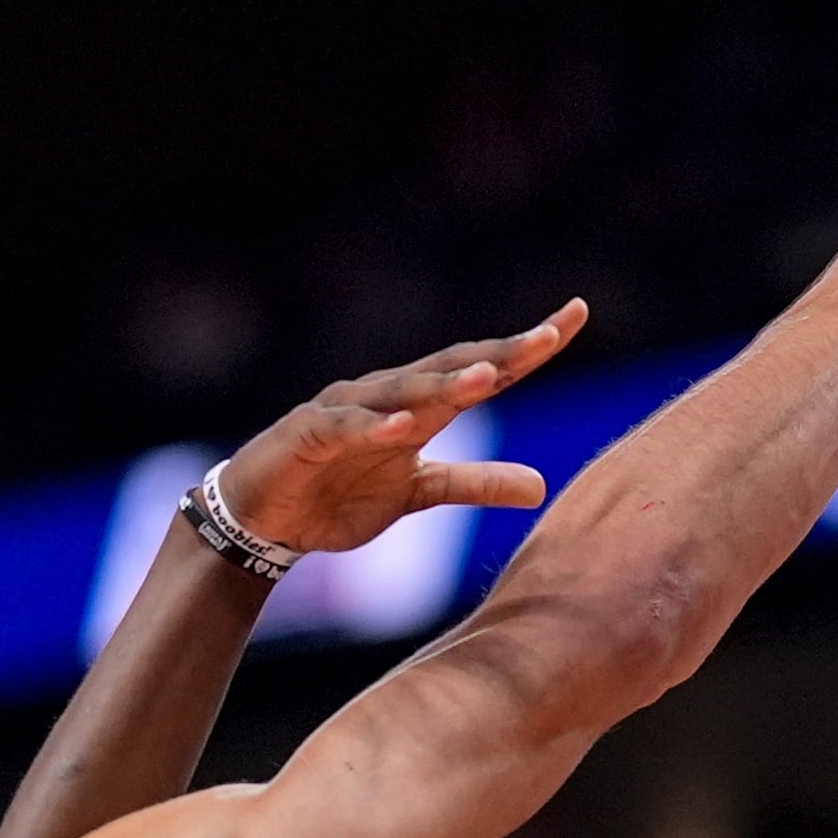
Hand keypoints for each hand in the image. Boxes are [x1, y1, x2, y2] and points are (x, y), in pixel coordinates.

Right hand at [211, 303, 586, 554]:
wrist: (263, 520)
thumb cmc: (338, 495)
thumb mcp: (417, 494)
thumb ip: (474, 483)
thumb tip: (541, 487)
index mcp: (420, 407)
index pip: (484, 369)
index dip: (527, 348)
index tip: (574, 317)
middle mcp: (389, 396)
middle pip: (452, 367)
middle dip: (500, 352)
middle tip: (548, 336)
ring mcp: (348, 410)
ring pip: (403, 391)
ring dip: (445, 385)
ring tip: (488, 378)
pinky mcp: (309, 433)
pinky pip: (347, 429)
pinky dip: (374, 427)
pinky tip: (403, 426)